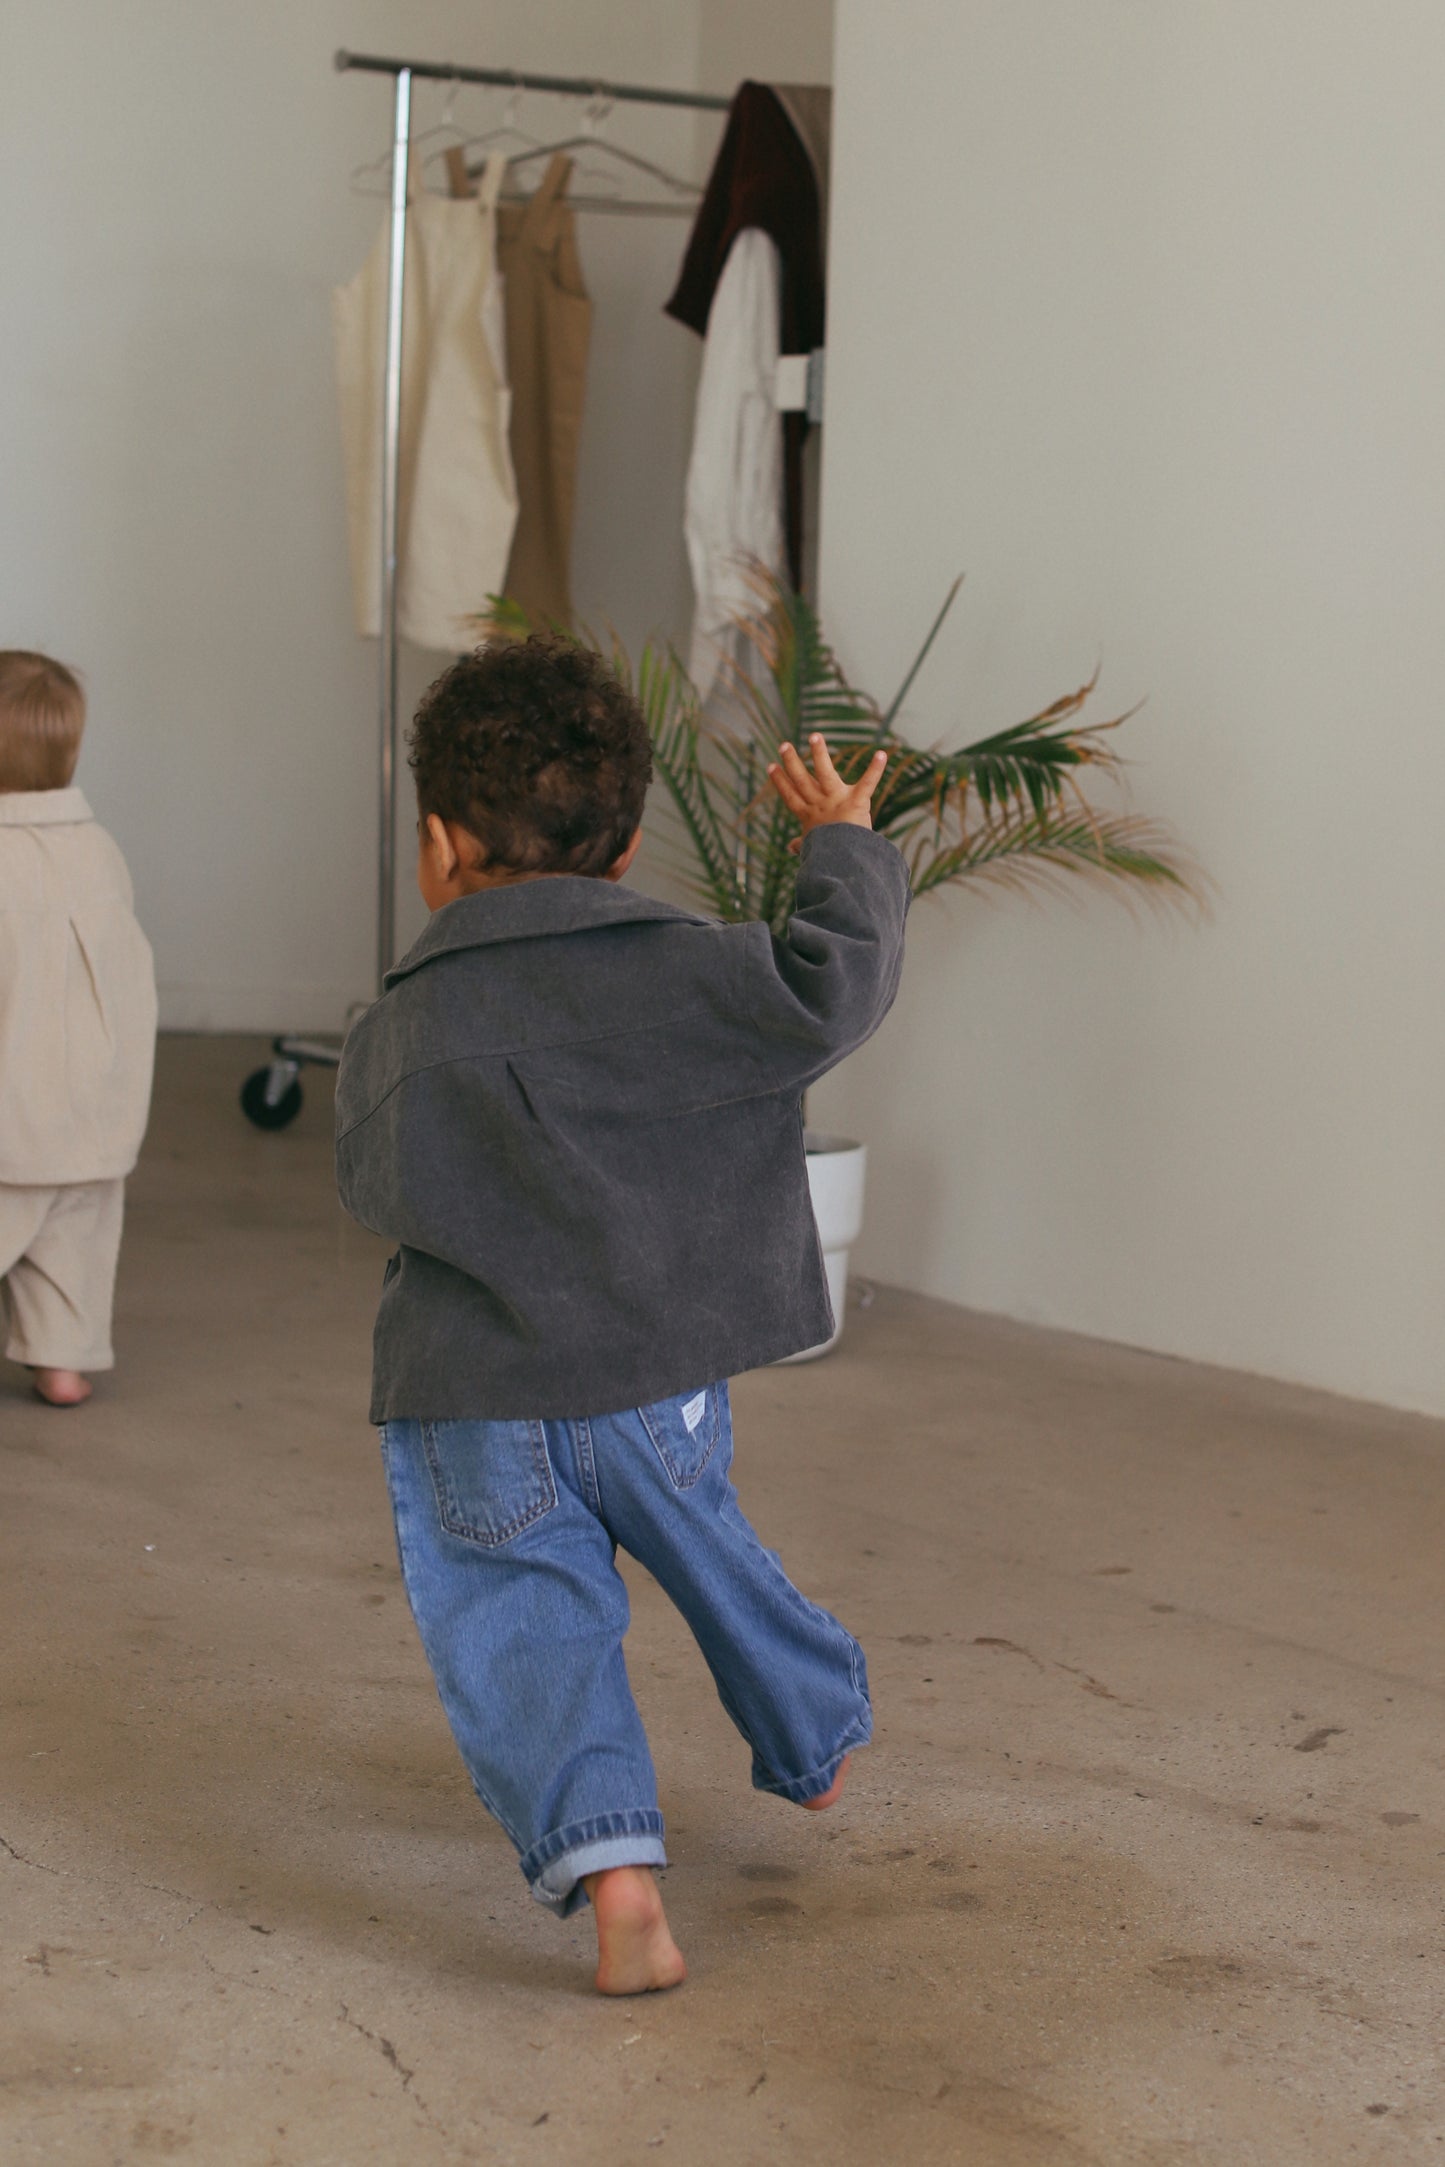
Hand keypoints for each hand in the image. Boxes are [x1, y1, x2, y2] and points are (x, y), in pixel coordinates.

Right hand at [767, 734, 887, 849]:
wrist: (843, 861)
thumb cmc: (828, 857)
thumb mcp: (811, 848)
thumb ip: (801, 844)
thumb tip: (790, 847)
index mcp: (809, 817)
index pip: (791, 797)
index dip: (780, 782)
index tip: (770, 766)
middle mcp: (820, 805)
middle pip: (802, 781)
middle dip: (792, 763)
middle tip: (784, 745)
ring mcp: (837, 801)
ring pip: (825, 773)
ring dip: (820, 753)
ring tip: (814, 735)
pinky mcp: (857, 801)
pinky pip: (867, 783)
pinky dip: (875, 769)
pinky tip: (881, 754)